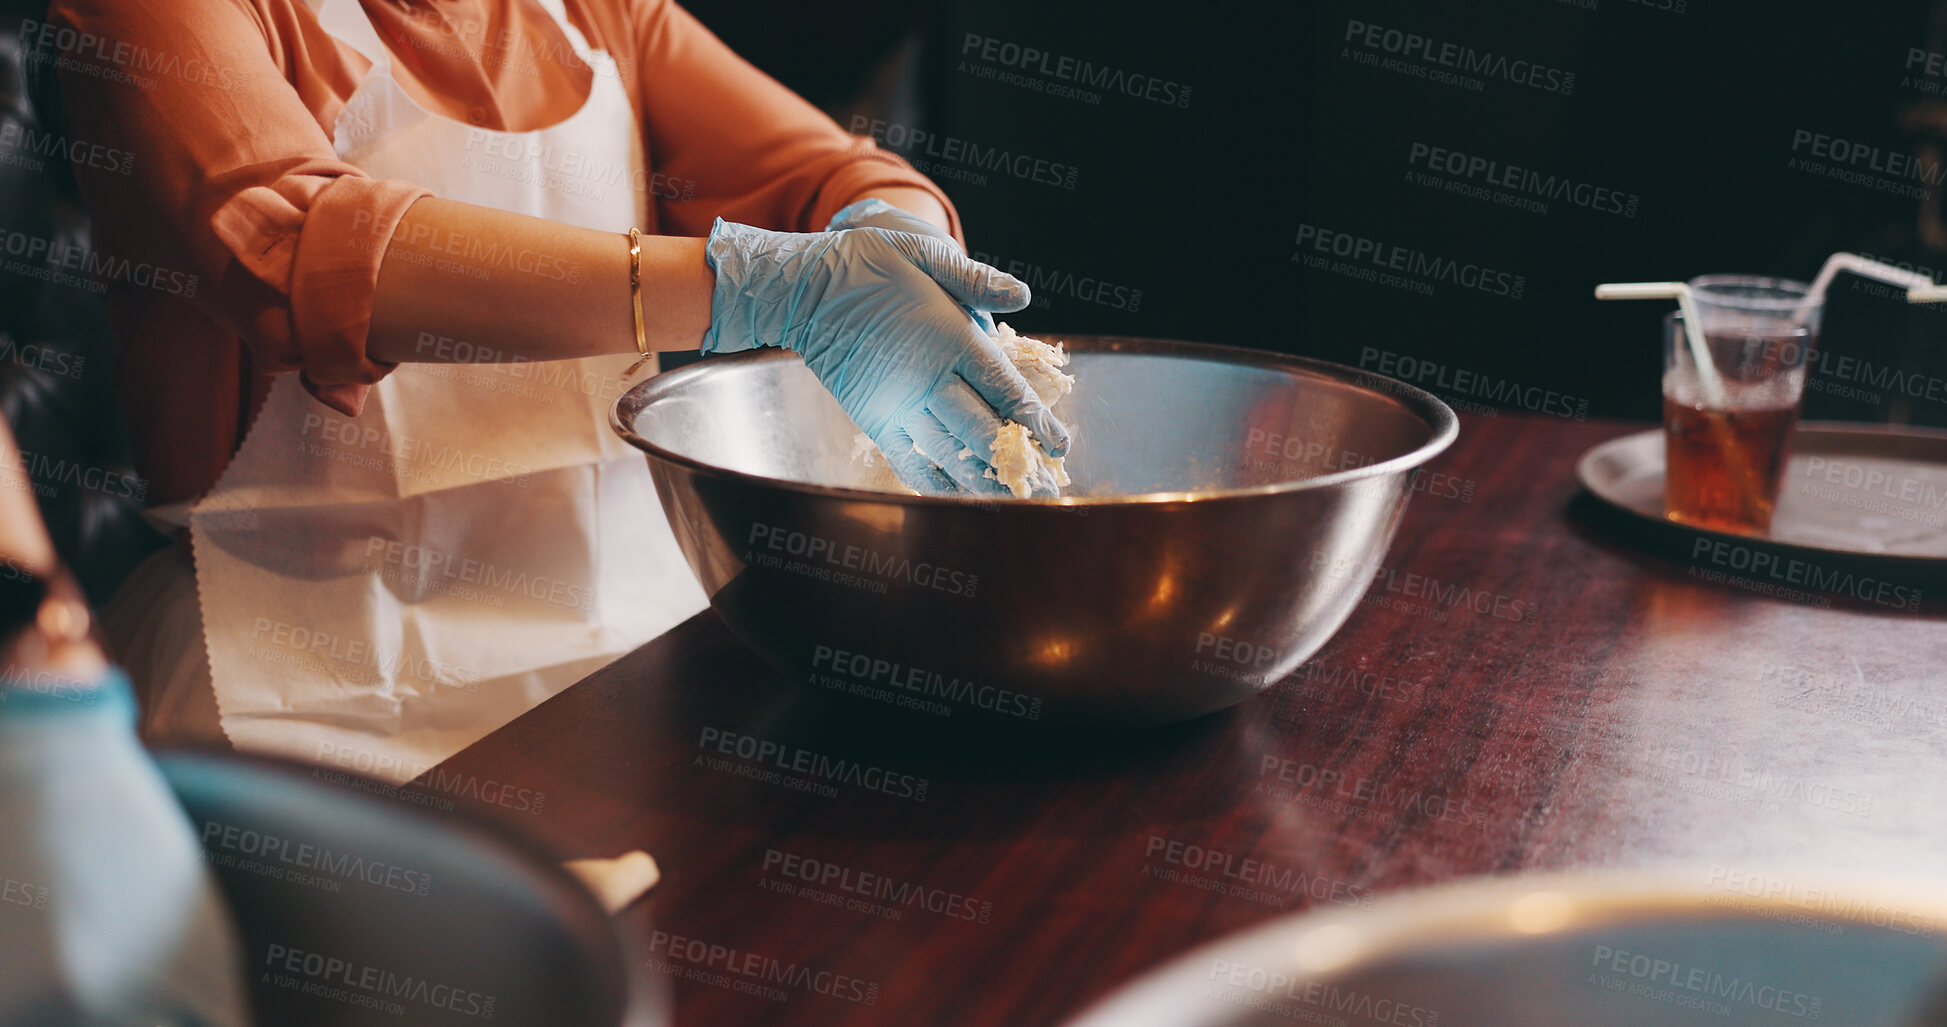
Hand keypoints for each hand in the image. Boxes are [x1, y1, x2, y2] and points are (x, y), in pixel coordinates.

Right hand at [702, 218, 1066, 495]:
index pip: (1005, 390)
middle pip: (984, 431)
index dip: (1036, 421)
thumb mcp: (925, 251)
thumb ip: (975, 278)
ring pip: (951, 453)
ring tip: (1013, 496)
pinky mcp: (873, 418)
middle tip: (1046, 485)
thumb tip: (1024, 296)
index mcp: (950, 338)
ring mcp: (898, 404)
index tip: (1060, 443)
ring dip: (984, 478)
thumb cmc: (869, 261)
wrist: (803, 288)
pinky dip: (936, 481)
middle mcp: (927, 378)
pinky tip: (959, 495)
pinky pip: (910, 460)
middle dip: (1018, 460)